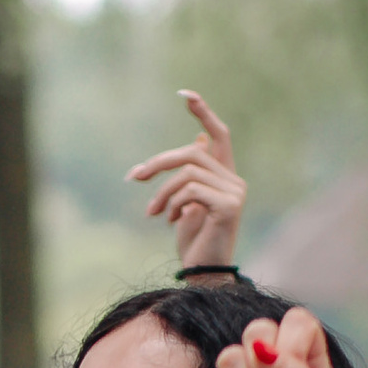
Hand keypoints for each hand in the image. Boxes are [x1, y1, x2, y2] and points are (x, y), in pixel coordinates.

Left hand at [128, 94, 245, 268]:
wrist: (203, 273)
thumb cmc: (194, 241)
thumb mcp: (186, 203)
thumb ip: (190, 175)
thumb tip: (196, 140)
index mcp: (224, 176)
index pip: (219, 134)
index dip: (203, 112)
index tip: (184, 94)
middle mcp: (234, 179)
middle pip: (191, 152)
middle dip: (158, 163)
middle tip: (133, 177)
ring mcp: (234, 192)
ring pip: (187, 172)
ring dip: (161, 192)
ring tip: (153, 212)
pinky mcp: (228, 206)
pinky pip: (190, 191)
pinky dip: (173, 204)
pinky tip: (170, 221)